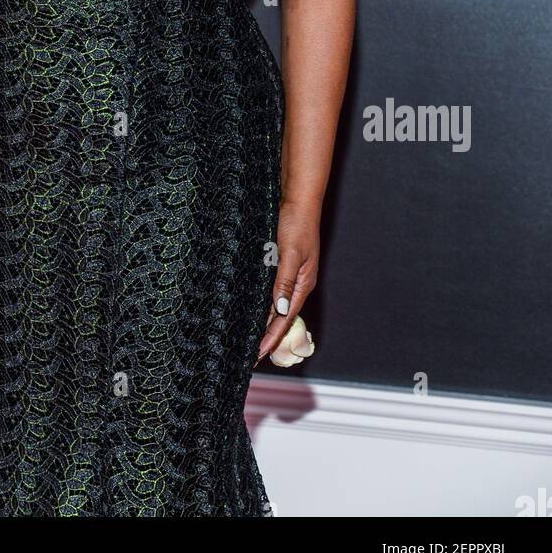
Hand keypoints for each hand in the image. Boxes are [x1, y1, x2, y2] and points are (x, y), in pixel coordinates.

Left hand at [256, 196, 319, 361]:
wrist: (298, 197)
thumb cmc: (296, 222)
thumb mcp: (289, 252)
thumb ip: (283, 281)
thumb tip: (281, 310)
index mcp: (302, 283)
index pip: (286, 320)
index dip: (272, 339)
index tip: (258, 355)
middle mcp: (297, 282)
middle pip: (282, 316)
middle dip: (267, 336)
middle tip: (250, 353)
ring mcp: (289, 272)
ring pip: (275, 304)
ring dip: (264, 320)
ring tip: (249, 336)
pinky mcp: (281, 262)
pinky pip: (271, 289)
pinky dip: (262, 302)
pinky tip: (251, 306)